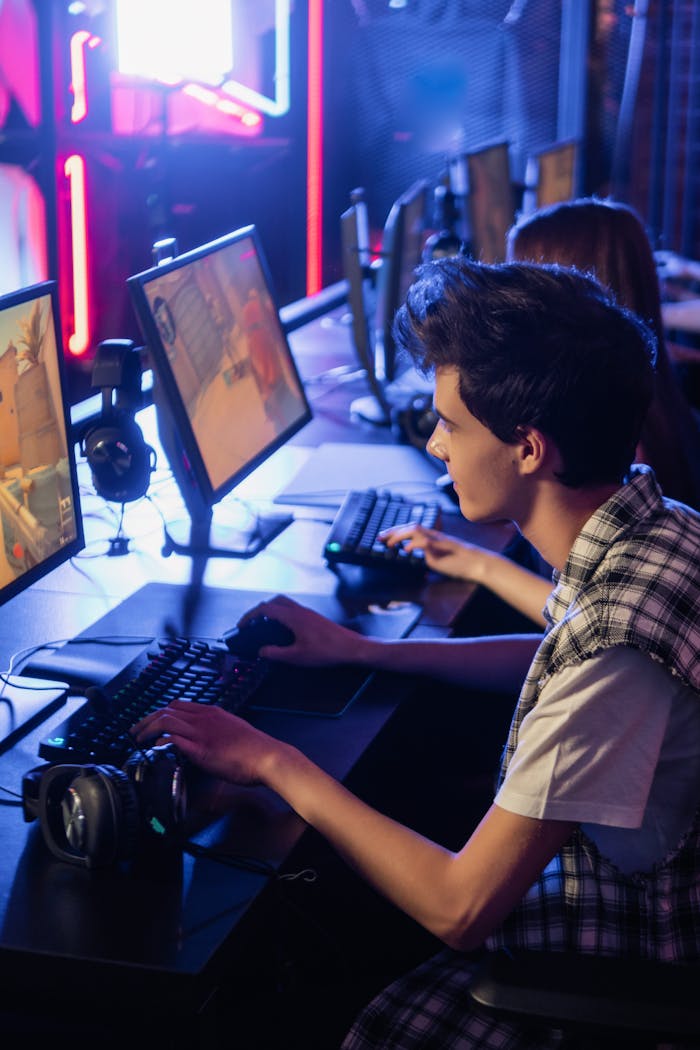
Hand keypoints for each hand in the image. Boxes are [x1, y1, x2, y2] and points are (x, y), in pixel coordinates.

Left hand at [132, 701, 281, 785]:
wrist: (268, 756)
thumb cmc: (254, 748)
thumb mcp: (232, 730)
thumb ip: (214, 730)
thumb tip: (201, 739)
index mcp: (211, 712)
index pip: (177, 705)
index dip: (159, 713)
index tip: (149, 723)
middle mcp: (204, 718)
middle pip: (166, 710)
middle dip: (146, 719)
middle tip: (135, 730)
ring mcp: (202, 732)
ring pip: (166, 720)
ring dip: (147, 729)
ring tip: (137, 738)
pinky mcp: (202, 749)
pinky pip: (175, 739)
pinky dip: (161, 740)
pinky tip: (155, 746)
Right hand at [237, 594, 370, 666]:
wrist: (351, 648)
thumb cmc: (328, 650)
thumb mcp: (297, 657)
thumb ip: (276, 654)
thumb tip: (262, 651)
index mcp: (293, 617)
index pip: (265, 609)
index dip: (250, 615)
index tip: (243, 624)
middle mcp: (300, 611)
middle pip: (275, 601)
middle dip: (260, 609)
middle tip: (252, 622)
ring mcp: (308, 613)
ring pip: (285, 604)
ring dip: (272, 610)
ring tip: (265, 625)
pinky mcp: (314, 618)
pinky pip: (293, 610)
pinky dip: (283, 615)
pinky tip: (284, 629)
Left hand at [379, 523, 488, 582]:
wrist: (477, 563)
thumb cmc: (460, 563)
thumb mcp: (439, 561)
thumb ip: (428, 558)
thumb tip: (420, 565)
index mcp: (431, 538)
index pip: (410, 530)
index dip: (396, 532)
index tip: (383, 538)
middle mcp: (433, 535)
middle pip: (410, 527)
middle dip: (392, 531)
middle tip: (379, 537)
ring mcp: (437, 540)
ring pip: (415, 530)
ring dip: (400, 535)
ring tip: (389, 543)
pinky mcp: (442, 547)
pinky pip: (425, 542)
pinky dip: (413, 545)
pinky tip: (406, 550)